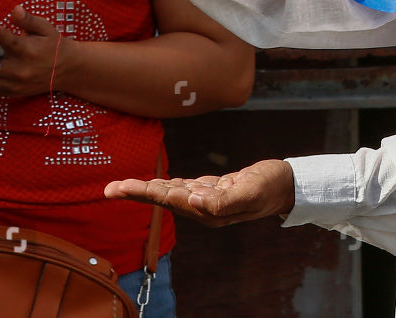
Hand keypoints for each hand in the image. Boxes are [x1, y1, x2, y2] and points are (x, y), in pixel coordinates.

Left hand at [0, 5, 63, 98]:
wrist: (66, 71)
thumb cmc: (53, 45)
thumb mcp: (47, 28)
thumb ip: (29, 20)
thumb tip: (16, 9)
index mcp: (30, 51)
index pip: (13, 43)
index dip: (2, 36)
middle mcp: (19, 70)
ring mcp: (13, 84)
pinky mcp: (9, 91)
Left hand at [103, 159, 295, 227]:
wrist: (288, 186)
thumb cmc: (271, 186)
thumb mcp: (250, 191)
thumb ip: (223, 200)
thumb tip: (193, 201)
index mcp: (208, 211)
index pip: (167, 200)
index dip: (142, 194)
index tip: (118, 190)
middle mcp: (203, 209)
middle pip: (162, 199)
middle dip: (135, 193)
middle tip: (108, 189)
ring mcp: (207, 201)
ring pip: (170, 193)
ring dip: (146, 190)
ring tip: (122, 187)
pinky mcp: (213, 191)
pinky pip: (183, 188)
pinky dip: (166, 185)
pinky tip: (155, 184)